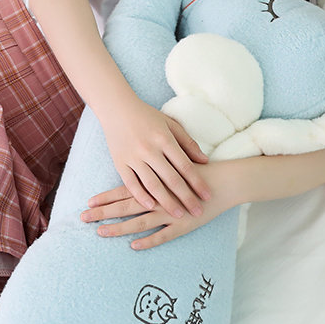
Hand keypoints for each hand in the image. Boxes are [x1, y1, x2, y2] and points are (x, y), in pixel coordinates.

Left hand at [82, 163, 236, 248]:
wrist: (224, 181)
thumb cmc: (199, 171)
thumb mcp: (176, 164)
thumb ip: (158, 165)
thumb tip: (140, 164)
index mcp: (155, 181)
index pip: (125, 190)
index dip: (106, 197)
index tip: (88, 202)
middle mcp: (159, 197)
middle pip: (126, 206)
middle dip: (103, 212)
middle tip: (83, 218)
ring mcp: (170, 213)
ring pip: (139, 221)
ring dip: (119, 228)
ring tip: (100, 232)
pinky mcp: (183, 225)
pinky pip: (163, 235)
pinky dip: (148, 241)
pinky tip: (133, 246)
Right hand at [101, 98, 210, 217]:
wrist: (117, 108)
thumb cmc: (148, 117)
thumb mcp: (171, 125)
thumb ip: (188, 143)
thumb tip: (205, 161)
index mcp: (164, 139)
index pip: (185, 166)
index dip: (197, 182)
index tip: (207, 196)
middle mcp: (149, 149)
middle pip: (171, 179)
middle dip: (186, 198)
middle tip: (198, 212)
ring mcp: (133, 157)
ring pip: (153, 185)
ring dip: (167, 202)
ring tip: (179, 216)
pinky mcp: (120, 163)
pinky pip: (131, 184)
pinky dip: (141, 196)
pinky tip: (151, 207)